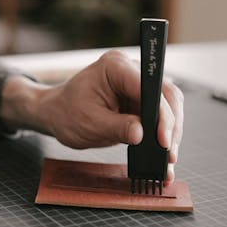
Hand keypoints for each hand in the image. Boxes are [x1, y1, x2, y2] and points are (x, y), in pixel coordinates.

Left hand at [0, 50, 183, 182]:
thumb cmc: (66, 113)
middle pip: (166, 95)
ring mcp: (136, 85)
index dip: (162, 115)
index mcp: (115, 67)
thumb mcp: (90, 124)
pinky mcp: (139, 100)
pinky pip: (158, 116)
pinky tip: (162, 153)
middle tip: (169, 154)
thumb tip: (142, 135)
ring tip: (168, 158)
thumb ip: (117, 128)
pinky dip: (162, 134)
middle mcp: (130, 70)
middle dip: (170, 126)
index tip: (163, 140)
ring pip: (167, 106)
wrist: (56, 113)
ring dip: (170, 132)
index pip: (149, 88)